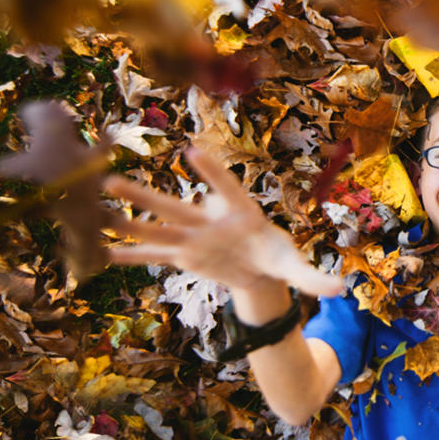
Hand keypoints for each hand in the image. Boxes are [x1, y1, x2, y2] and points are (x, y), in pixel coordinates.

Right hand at [103, 147, 341, 296]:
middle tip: (112, 176)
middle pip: (176, 206)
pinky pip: (153, 256)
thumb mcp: (296, 267)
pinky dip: (129, 257)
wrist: (260, 269)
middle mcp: (211, 221)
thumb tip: (342, 289)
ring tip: (95, 208)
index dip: (211, 172)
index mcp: (241, 213)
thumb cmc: (277, 256)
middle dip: (147, 195)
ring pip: (156, 228)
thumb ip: (314, 278)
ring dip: (128, 220)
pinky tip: (99, 254)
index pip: (226, 189)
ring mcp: (193, 238)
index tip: (193, 151)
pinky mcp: (184, 255)